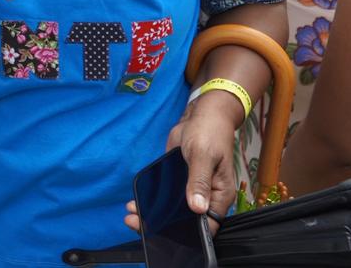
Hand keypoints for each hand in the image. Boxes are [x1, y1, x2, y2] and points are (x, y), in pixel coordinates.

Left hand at [123, 99, 237, 232]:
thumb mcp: (202, 155)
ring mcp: (191, 190)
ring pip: (173, 210)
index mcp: (219, 196)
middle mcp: (206, 197)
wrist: (200, 116)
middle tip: (135, 221)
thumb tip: (197, 207)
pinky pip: (165, 196)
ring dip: (153, 214)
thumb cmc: (209, 132)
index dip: (187, 234)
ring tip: (131, 213)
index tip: (162, 234)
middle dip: (162, 225)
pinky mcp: (178, 181)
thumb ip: (199, 181)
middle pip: (186, 221)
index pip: (207, 226)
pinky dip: (152, 200)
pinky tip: (137, 201)